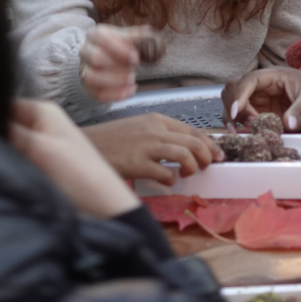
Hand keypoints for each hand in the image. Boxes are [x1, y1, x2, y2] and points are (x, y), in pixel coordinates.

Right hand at [10, 99, 139, 217]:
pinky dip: (1, 166)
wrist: (102, 210)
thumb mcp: (41, 148)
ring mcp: (35, 146)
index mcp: (41, 111)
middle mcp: (37, 124)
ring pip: (1, 144)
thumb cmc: (80, 175)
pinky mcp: (35, 167)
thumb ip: (8, 131)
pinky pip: (9, 161)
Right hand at [79, 24, 157, 101]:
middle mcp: (86, 52)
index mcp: (95, 35)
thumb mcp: (125, 38)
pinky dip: (116, 95)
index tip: (135, 57)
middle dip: (117, 65)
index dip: (120, 49)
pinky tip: (130, 90)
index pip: (102, 38)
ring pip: (93, 77)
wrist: (102, 62)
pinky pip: (98, 94)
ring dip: (115, 81)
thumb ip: (137, 36)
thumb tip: (149, 35)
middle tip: (133, 68)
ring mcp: (84, 70)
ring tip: (131, 79)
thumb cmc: (116, 47)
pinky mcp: (88, 87)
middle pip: (96, 58)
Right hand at [83, 113, 223, 184]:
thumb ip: (161, 136)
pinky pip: (166, 173)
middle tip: (207, 167)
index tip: (218, 155)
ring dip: (193, 168)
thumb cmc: (110, 141)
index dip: (211, 144)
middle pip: (195, 142)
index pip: (194, 130)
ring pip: (186, 156)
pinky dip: (172, 180)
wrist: (82, 146)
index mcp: (156, 120)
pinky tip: (167, 181)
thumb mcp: (138, 129)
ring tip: (187, 174)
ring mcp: (146, 146)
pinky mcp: (137, 163)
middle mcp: (154, 130)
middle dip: (207, 157)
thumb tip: (186, 151)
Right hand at [221, 67, 300, 131]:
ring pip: (233, 102)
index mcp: (273, 76)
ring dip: (233, 117)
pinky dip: (239, 125)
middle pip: (233, 89)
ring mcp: (259, 98)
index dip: (239, 95)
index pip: (248, 80)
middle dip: (233, 106)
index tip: (237, 113)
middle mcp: (262, 85)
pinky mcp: (260, 111)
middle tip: (244, 126)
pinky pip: (242, 116)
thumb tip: (287, 123)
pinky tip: (245, 135)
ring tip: (243, 132)